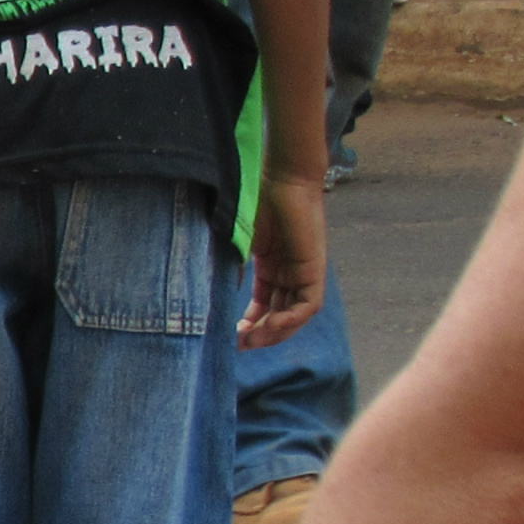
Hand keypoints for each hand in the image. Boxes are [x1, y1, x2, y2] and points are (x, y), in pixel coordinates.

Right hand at [240, 167, 326, 348]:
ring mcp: (303, 272)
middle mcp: (289, 272)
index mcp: (271, 266)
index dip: (250, 323)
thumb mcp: (235, 241)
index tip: (231, 337)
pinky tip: (271, 326)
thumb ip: (227, 266)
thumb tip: (209, 294)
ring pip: (294, 315)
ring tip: (251, 341)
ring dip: (274, 332)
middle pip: (279, 314)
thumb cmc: (256, 201)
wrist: (282, 178)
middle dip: (260, 334)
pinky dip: (290, 320)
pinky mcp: (314, 270)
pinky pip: (307, 306)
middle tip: (238, 345)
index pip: (264, 304)